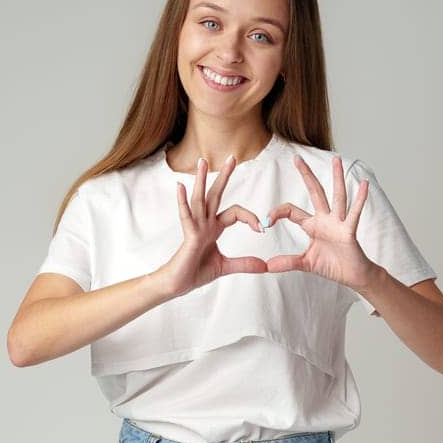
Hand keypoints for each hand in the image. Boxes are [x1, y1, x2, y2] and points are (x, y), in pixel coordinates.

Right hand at [157, 155, 266, 299]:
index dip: (250, 218)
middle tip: (233, 157)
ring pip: (200, 199)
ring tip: (203, 161)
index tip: (261, 228)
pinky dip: (182, 201)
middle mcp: (204, 223)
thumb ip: (244, 264)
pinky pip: (185, 215)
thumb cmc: (195, 272)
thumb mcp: (225, 267)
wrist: (178, 284)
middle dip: (224, 176)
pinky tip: (180, 186)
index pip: (235, 213)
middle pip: (216, 195)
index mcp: (213, 228)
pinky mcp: (187, 235)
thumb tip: (264, 266)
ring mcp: (195, 227)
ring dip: (202, 180)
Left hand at [264, 154, 373, 293]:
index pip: (292, 211)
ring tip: (337, 160)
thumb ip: (288, 262)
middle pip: (314, 192)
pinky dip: (360, 199)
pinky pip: (354, 213)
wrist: (352, 275)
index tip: (267, 220)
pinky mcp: (349, 231)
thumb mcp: (306, 264)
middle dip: (306, 175)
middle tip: (297, 158)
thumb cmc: (333, 266)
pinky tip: (364, 184)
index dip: (278, 213)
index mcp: (312, 226)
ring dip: (336, 178)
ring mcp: (338, 223)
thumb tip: (268, 266)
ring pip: (337, 196)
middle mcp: (325, 219)